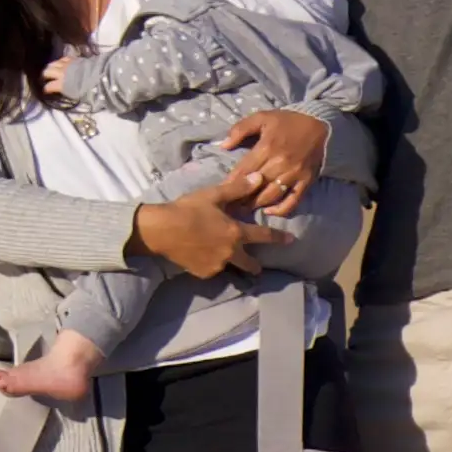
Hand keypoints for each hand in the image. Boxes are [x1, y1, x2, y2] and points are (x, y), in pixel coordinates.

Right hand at [132, 186, 286, 281]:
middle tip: (256, 266)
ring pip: (228, 265)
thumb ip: (237, 189)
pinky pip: (211, 269)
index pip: (264, 236)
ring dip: (227, 261)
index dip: (279, 238)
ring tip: (216, 254)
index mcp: (236, 232)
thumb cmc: (186, 209)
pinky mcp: (203, 273)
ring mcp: (217, 265)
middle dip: (255, 266)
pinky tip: (199, 255)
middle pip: (250, 264)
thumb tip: (259, 178)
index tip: (291, 240)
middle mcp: (231, 252)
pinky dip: (209, 264)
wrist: (160, 230)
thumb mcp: (212, 195)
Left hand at [218, 108, 328, 212]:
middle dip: (240, 197)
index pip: (244, 170)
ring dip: (256, 205)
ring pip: (271, 195)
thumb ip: (240, 129)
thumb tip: (223, 145)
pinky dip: (281, 209)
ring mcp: (294, 175)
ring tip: (243, 211)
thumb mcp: (262, 117)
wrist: (321, 126)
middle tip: (229, 206)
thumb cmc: (288, 122)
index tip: (220, 192)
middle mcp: (280, 164)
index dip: (231, 183)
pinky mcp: (306, 182)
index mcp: (266, 148)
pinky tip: (269, 212)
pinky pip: (293, 200)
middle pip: (256, 186)